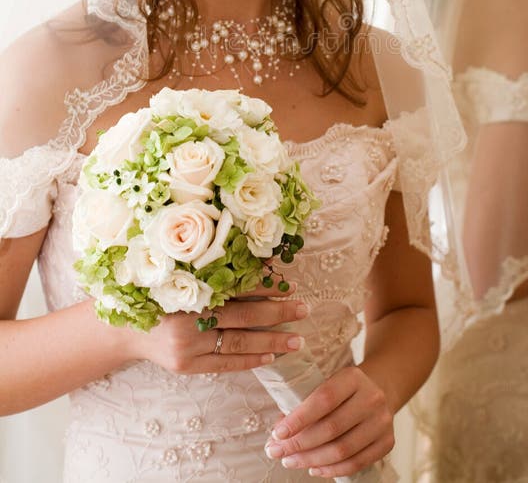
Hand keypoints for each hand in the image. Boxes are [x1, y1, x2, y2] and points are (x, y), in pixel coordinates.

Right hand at [124, 284, 308, 374]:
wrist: (123, 329)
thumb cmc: (157, 295)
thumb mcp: (180, 276)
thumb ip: (213, 272)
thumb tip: (257, 261)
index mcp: (188, 288)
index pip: (235, 287)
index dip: (263, 286)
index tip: (287, 283)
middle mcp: (189, 317)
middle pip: (242, 315)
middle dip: (276, 312)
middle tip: (304, 309)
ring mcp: (188, 345)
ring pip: (237, 342)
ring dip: (271, 340)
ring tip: (297, 340)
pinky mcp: (186, 366)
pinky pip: (224, 364)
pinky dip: (249, 360)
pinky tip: (271, 356)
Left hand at [264, 365, 393, 477]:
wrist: (381, 388)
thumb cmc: (344, 388)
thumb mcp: (327, 382)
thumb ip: (304, 402)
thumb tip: (278, 433)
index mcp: (353, 377)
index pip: (323, 399)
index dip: (299, 419)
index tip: (277, 434)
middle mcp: (372, 398)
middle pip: (331, 428)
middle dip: (299, 444)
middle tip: (277, 452)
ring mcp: (382, 422)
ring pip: (343, 450)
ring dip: (311, 460)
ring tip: (291, 461)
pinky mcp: (387, 442)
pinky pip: (357, 463)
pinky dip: (332, 470)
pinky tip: (314, 468)